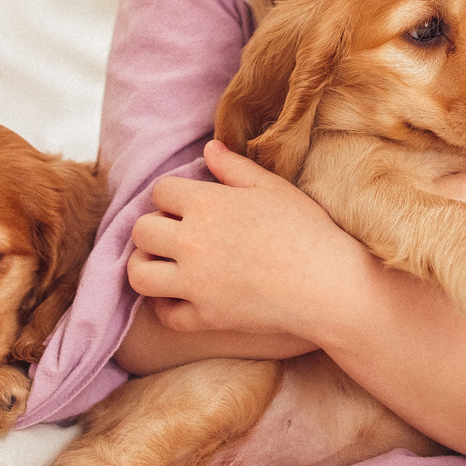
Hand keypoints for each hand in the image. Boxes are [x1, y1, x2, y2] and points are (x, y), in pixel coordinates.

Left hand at [126, 141, 363, 342]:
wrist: (327, 284)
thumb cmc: (306, 230)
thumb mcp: (272, 188)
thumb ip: (235, 167)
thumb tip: (208, 148)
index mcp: (206, 204)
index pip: (160, 191)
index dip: (172, 195)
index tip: (188, 204)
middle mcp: (191, 242)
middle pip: (141, 231)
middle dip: (154, 228)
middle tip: (176, 233)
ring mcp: (194, 283)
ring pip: (138, 275)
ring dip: (146, 266)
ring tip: (166, 264)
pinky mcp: (204, 317)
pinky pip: (164, 315)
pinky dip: (166, 306)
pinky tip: (179, 296)